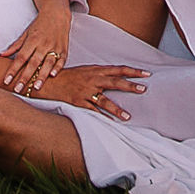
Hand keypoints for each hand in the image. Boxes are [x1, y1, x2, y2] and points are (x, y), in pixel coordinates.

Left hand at [0, 7, 71, 94]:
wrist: (57, 14)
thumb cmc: (40, 25)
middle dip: (25, 77)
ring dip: (42, 76)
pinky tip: (53, 75)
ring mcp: (55, 46)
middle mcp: (43, 44)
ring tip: (36, 87)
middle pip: (33, 62)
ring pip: (48, 63)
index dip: (13, 69)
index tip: (6, 80)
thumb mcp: (26, 33)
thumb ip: (15, 46)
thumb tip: (1, 55)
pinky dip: (58, 68)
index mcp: (32, 40)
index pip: (21, 57)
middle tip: (18, 89)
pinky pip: (61, 60)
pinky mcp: (64, 49)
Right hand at [31, 63, 149, 121]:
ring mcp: (85, 91)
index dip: (133, 71)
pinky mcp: (78, 102)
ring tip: (128, 117)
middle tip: (144, 89)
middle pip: (115, 81)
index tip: (147, 74)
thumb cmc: (68, 77)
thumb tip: (116, 77)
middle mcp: (92, 79)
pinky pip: (92, 111)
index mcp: (96, 70)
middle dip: (130, 85)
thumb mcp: (85, 71)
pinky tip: (110, 124)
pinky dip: (102, 118)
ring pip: (104, 100)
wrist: (47, 81)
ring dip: (117, 109)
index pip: (118, 69)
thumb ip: (100, 74)